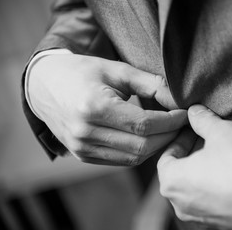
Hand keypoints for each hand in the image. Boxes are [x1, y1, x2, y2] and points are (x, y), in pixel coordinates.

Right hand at [28, 54, 187, 164]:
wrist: (46, 86)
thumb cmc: (83, 72)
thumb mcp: (116, 69)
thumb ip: (150, 84)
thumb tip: (178, 100)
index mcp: (93, 107)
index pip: (144, 124)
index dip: (171, 121)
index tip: (186, 113)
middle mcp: (85, 133)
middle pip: (142, 146)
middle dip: (169, 136)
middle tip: (184, 124)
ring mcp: (82, 148)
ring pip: (134, 157)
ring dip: (158, 147)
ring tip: (171, 131)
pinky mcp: (83, 156)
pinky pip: (122, 161)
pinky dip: (141, 152)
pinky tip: (151, 138)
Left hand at [157, 105, 231, 228]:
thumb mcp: (219, 132)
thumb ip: (202, 120)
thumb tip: (195, 111)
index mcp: (172, 183)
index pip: (165, 158)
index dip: (178, 140)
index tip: (190, 130)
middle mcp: (182, 205)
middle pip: (179, 173)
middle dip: (191, 153)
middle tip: (205, 137)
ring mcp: (201, 218)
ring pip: (194, 188)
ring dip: (202, 169)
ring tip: (220, 152)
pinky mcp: (221, 224)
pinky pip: (210, 200)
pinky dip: (213, 185)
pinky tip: (230, 171)